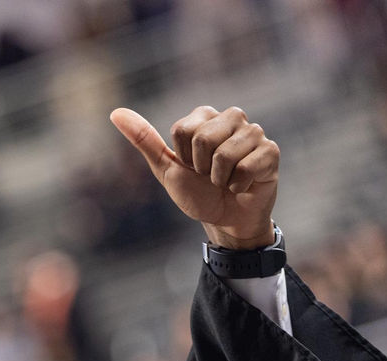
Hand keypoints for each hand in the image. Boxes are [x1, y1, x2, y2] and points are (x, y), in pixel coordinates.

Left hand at [111, 106, 278, 249]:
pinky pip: (247, 166)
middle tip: (209, 175)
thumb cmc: (196, 193)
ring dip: (219, 178)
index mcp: (205, 117)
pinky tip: (243, 185)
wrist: (224, 220)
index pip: (183, 129)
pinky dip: (239, 184)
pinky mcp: (270, 151)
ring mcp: (253, 133)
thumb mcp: (166, 168)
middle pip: (204, 137)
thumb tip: (115, 113)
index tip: (191, 166)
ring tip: (226, 180)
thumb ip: (144, 140)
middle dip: (201, 166)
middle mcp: (232, 118)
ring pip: (226, 153)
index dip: (183, 156)